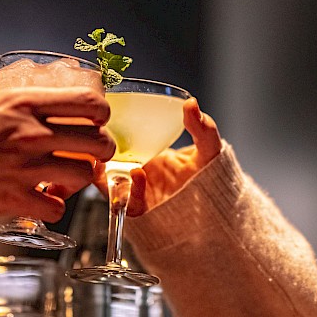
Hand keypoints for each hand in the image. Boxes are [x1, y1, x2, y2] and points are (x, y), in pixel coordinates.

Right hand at [0, 87, 115, 223]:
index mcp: (19, 103)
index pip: (87, 102)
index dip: (100, 113)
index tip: (96, 120)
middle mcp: (30, 133)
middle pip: (97, 142)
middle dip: (100, 150)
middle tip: (90, 154)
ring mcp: (25, 169)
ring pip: (83, 176)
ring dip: (78, 180)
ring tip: (64, 180)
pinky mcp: (13, 201)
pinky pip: (56, 208)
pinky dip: (52, 208)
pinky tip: (39, 202)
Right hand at [97, 97, 221, 215]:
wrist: (216, 213)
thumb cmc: (210, 181)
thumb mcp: (208, 150)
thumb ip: (203, 128)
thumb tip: (191, 103)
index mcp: (148, 155)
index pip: (120, 141)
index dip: (109, 131)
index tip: (108, 120)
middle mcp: (138, 172)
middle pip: (107, 160)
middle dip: (100, 150)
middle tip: (103, 137)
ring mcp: (137, 193)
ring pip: (109, 182)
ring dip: (107, 170)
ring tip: (116, 155)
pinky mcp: (141, 213)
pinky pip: (126, 204)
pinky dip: (129, 190)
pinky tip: (138, 174)